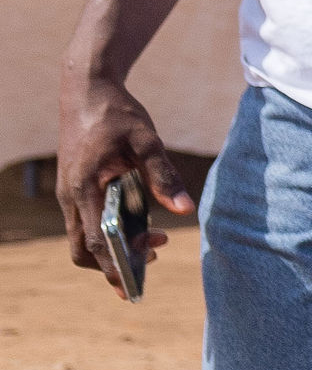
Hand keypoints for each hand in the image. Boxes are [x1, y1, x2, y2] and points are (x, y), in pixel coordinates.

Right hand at [55, 66, 188, 285]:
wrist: (86, 90)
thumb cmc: (117, 114)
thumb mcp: (147, 141)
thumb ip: (164, 175)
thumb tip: (184, 209)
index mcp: (84, 187)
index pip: (95, 241)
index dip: (115, 265)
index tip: (138, 280)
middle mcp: (70, 195)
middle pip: (82, 250)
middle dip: (113, 265)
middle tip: (154, 259)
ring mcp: (68, 193)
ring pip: (82, 239)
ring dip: (112, 249)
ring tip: (154, 246)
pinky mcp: (74, 188)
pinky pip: (85, 223)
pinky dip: (107, 234)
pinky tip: (138, 229)